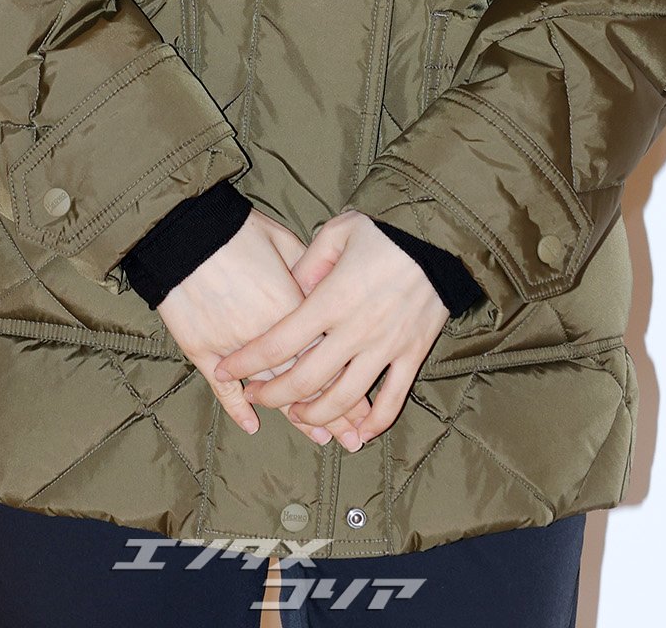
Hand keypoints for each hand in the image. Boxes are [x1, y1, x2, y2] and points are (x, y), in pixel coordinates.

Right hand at [155, 208, 372, 449]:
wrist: (183, 233)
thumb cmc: (236, 230)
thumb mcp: (284, 240)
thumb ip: (311, 269)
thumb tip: (328, 288)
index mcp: (291, 306)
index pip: (328, 354)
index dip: (350, 383)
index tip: (368, 409)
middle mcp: (266, 334)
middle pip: (307, 381)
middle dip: (334, 412)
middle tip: (351, 438)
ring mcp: (233, 345)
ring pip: (271, 390)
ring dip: (297, 417)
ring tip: (320, 438)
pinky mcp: (202, 349)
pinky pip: (223, 386)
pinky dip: (237, 407)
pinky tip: (252, 425)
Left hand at [212, 209, 450, 444]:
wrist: (440, 242)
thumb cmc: (386, 234)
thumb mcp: (340, 232)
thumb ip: (309, 261)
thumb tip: (290, 291)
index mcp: (333, 298)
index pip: (280, 341)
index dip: (248, 361)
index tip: (226, 370)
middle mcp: (356, 329)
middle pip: (307, 379)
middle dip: (274, 395)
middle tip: (256, 396)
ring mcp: (386, 347)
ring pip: (345, 398)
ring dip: (316, 414)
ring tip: (297, 415)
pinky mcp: (411, 356)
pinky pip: (393, 401)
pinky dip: (375, 423)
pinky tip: (357, 433)